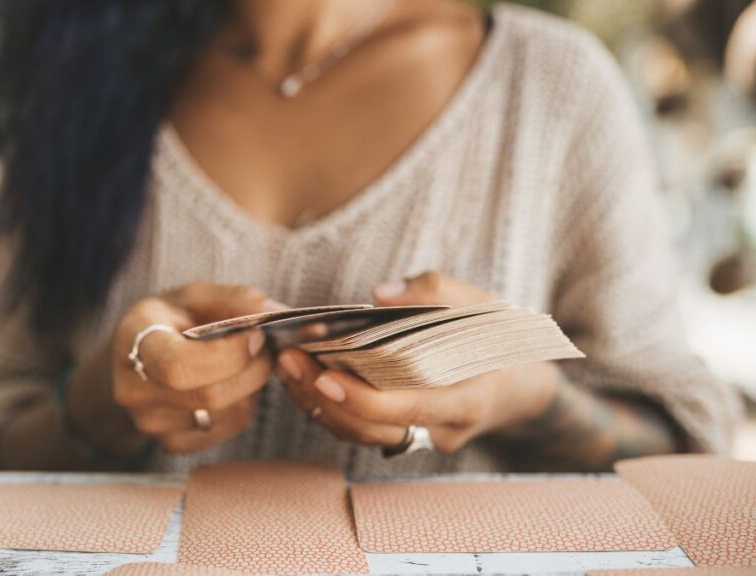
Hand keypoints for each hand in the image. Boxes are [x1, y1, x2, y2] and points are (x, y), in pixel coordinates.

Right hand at [111, 282, 283, 453]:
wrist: (138, 355)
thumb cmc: (171, 320)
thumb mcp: (196, 295)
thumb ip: (237, 299)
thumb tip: (277, 311)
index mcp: (133, 341)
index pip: (177, 366)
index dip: (228, 355)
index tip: (255, 334)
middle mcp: (134, 389)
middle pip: (209, 397)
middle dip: (253, 370)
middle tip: (265, 348)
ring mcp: (150, 422)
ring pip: (226, 416)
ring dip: (252, 388)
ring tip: (246, 363)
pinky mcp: (171, 442)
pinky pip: (227, 430)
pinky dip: (243, 407)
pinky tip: (231, 384)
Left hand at [278, 272, 559, 452]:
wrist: (520, 386)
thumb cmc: (501, 339)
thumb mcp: (485, 305)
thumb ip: (436, 291)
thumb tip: (380, 294)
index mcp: (467, 399)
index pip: (406, 411)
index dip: (361, 399)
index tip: (324, 373)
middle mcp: (442, 428)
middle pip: (372, 429)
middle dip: (324, 398)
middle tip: (288, 358)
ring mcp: (422, 438)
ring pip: (360, 434)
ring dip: (317, 403)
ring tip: (287, 363)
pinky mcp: (404, 435)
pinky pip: (361, 428)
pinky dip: (329, 404)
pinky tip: (304, 374)